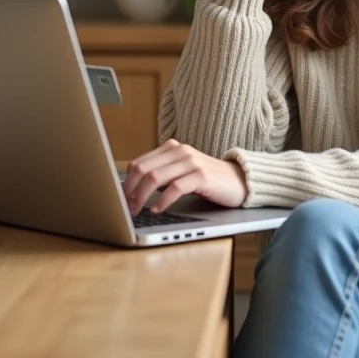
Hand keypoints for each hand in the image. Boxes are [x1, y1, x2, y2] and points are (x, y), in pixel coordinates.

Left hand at [121, 139, 247, 215]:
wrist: (238, 181)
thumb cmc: (207, 180)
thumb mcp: (181, 173)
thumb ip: (161, 175)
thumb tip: (133, 190)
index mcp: (171, 148)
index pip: (139, 163)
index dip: (125, 183)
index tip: (120, 200)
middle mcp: (179, 151)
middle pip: (143, 169)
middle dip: (130, 191)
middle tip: (126, 208)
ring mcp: (191, 162)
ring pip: (155, 177)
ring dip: (141, 197)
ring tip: (138, 210)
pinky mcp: (202, 176)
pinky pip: (175, 188)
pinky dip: (163, 201)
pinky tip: (158, 210)